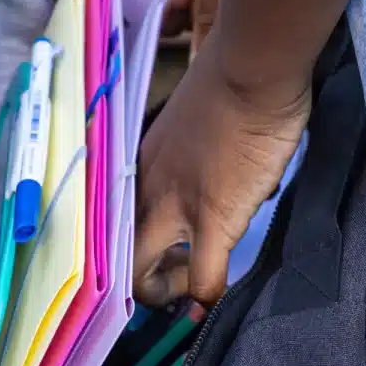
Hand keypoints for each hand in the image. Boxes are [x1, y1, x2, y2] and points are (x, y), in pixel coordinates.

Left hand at [133, 48, 308, 308]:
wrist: (252, 70)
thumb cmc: (233, 83)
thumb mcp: (192, 124)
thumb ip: (191, 156)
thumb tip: (215, 178)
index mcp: (140, 165)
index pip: (113, 219)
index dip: (131, 241)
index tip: (159, 245)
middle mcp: (146, 189)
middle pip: (117, 254)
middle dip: (142, 274)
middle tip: (177, 268)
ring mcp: (176, 208)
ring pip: (145, 275)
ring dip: (168, 289)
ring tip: (193, 280)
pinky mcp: (213, 221)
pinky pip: (203, 279)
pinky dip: (207, 295)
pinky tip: (214, 295)